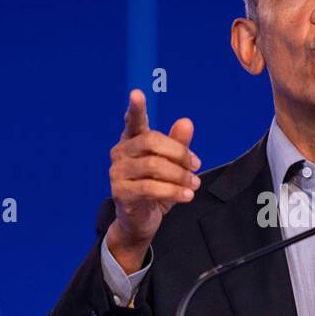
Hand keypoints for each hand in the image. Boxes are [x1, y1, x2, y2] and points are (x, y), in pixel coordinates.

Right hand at [106, 89, 199, 273]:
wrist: (140, 221)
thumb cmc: (155, 188)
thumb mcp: (172, 166)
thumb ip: (179, 144)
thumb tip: (186, 121)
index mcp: (132, 140)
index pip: (133, 121)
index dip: (136, 108)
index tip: (137, 93)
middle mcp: (121, 152)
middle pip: (151, 141)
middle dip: (179, 152)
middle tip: (196, 165)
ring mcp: (118, 172)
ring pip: (153, 165)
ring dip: (180, 175)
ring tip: (194, 184)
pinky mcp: (121, 192)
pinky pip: (150, 188)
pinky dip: (173, 191)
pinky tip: (186, 195)